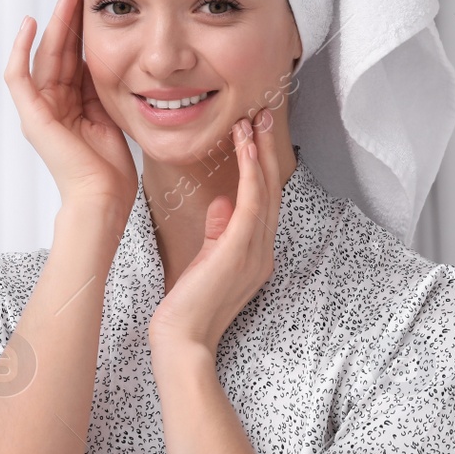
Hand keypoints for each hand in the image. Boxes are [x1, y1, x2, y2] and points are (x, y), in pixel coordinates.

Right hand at [5, 0, 138, 212]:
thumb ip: (105, 86)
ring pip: (42, 54)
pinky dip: (21, 50)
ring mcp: (39, 109)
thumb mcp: (114, 114)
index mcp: (71, 103)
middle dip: (67, 13)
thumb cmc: (112, 169)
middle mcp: (51, 103)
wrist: (104, 199)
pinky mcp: (32, 116)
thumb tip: (117, 55)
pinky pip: (18, 77)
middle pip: (57, 48)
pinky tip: (32, 24)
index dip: (81, 25)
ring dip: (53, 20)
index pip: (74, 54)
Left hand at [148, 108, 284, 372]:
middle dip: (267, 148)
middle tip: (262, 112)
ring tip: (254, 118)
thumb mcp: (206, 260)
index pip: (263, 200)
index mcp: (256, 253)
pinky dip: (250, 170)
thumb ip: (218, 231)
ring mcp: (256, 251)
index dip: (261, 164)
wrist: (182, 341)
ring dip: (260, 150)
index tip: (253, 132)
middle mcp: (263, 250)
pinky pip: (251, 201)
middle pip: (272, 189)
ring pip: (265, 189)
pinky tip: (245, 145)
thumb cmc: (187, 307)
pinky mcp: (240, 249)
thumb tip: (223, 202)